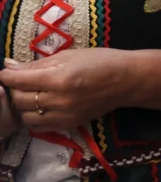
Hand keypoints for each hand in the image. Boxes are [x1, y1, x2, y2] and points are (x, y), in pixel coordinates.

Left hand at [1, 49, 130, 132]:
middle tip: (21, 80)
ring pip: (26, 116)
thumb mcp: (69, 55)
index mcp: (59, 78)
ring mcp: (63, 115)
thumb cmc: (100, 61)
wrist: (126, 80)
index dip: (7, 75)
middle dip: (15, 89)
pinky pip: (38, 126)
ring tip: (31, 94)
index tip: (6, 72)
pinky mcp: (68, 125)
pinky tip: (39, 107)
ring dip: (23, 105)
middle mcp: (59, 100)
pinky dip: (33, 117)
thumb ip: (38, 64)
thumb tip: (9, 66)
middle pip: (20, 99)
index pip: (19, 80)